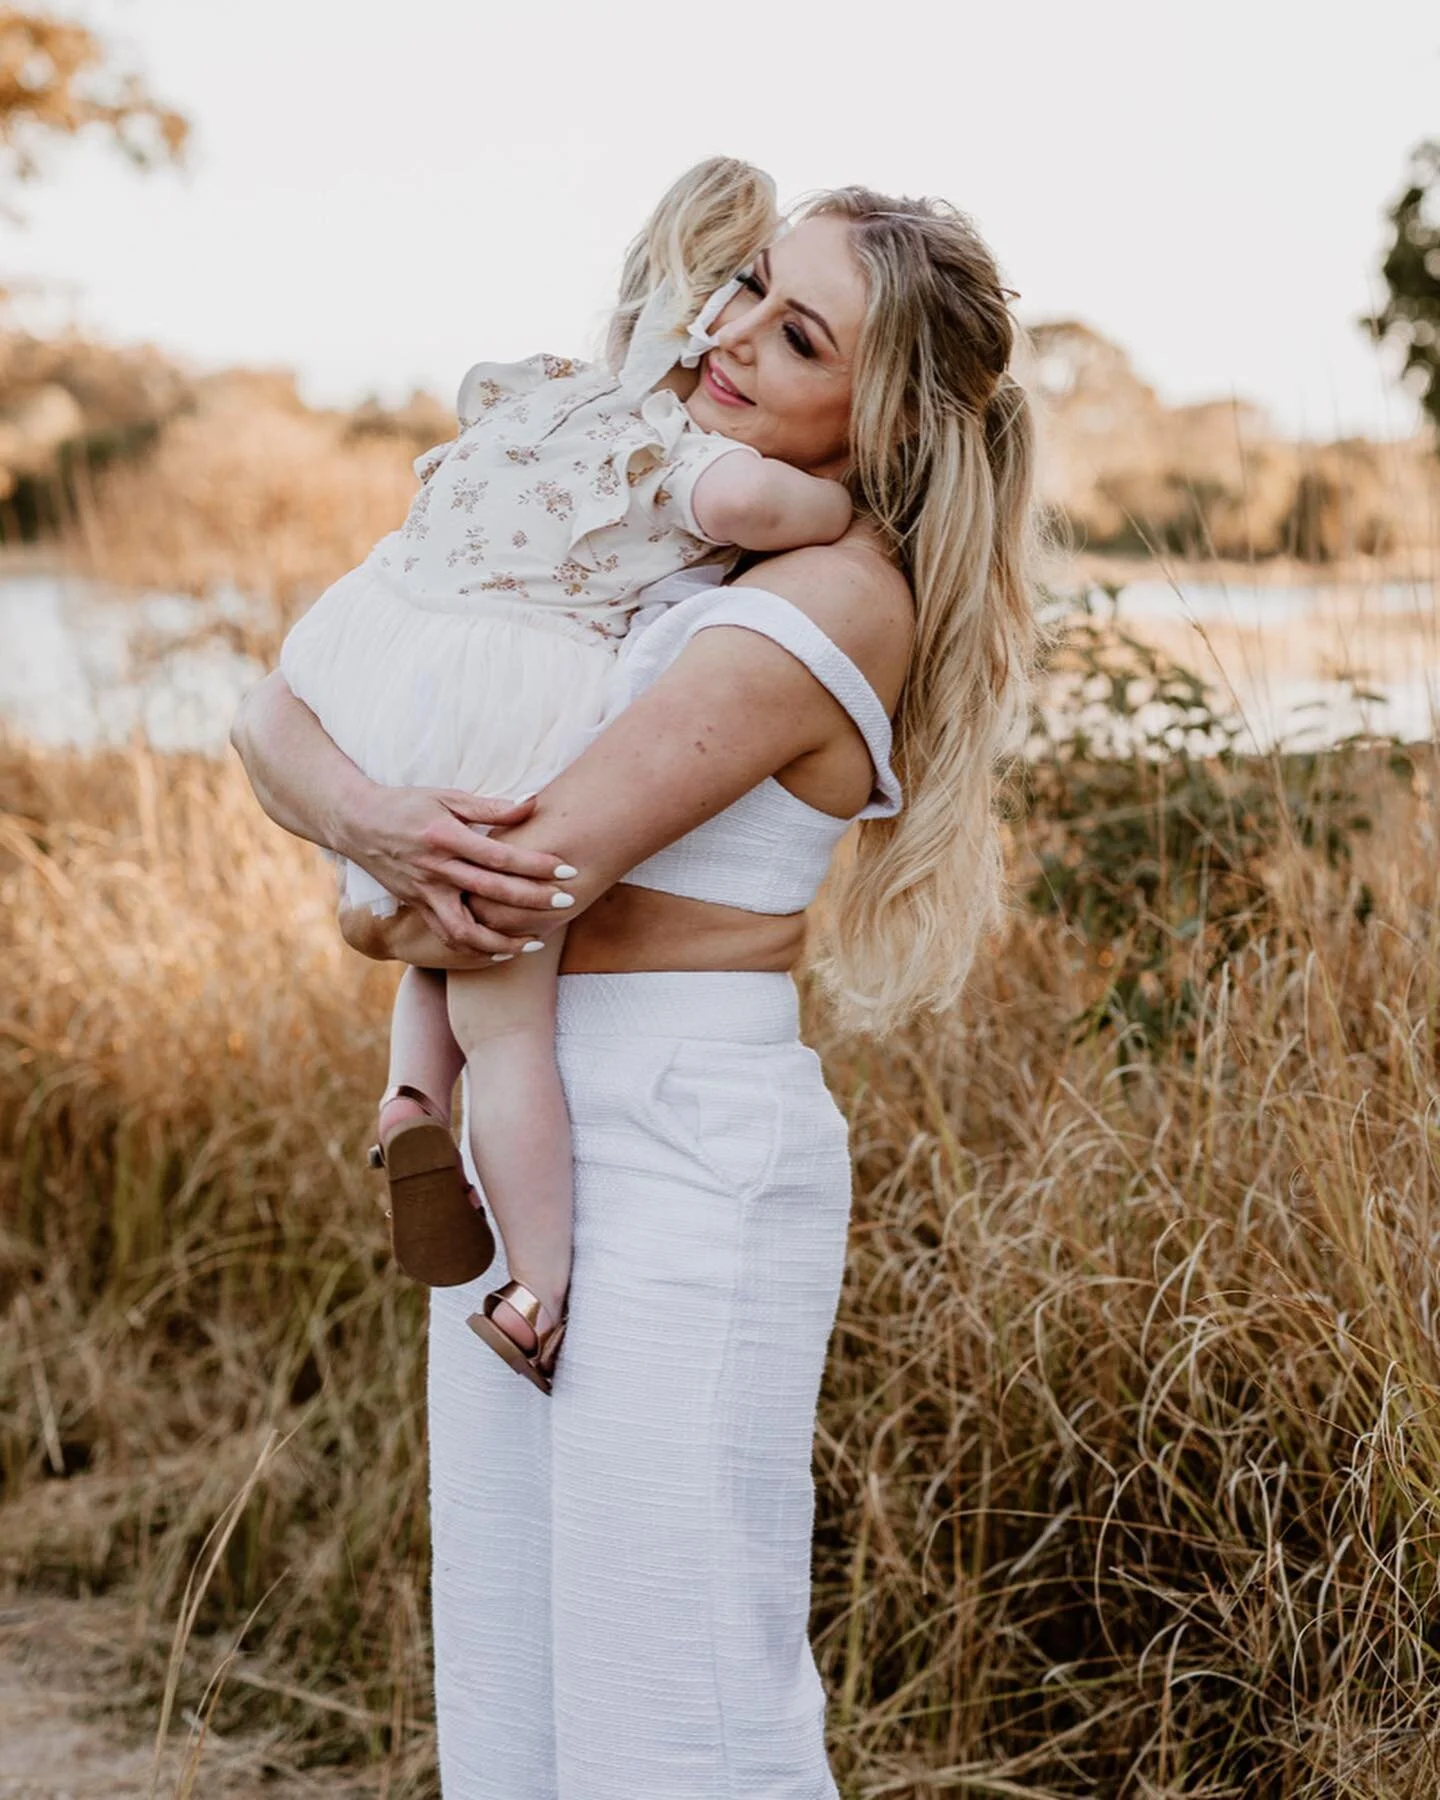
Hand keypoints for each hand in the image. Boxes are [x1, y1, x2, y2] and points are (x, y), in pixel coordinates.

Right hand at [344, 785, 575, 956]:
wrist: (356, 823)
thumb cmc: (407, 804)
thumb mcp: (446, 796)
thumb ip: (490, 806)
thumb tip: (534, 804)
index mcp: (445, 837)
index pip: (499, 856)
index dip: (535, 865)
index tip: (567, 870)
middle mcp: (435, 869)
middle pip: (491, 892)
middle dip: (532, 900)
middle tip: (566, 903)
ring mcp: (423, 893)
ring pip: (465, 930)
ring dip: (503, 941)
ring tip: (536, 942)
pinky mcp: (417, 907)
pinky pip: (447, 936)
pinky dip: (476, 949)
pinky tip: (501, 952)